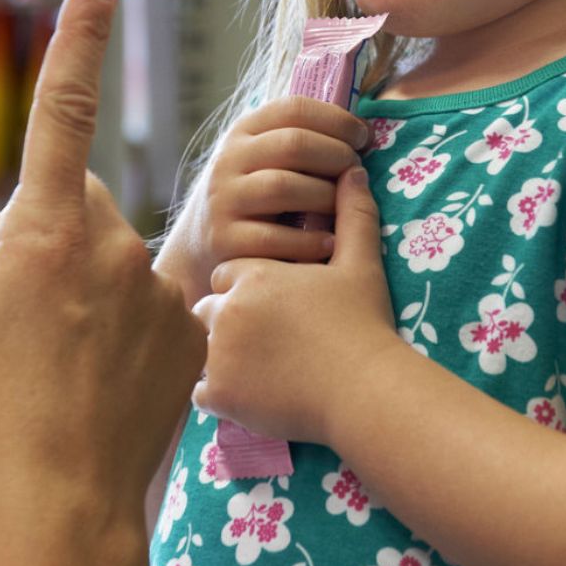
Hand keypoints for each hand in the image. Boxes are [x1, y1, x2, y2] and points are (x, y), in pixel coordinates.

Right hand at [0, 0, 205, 565]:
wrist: (62, 500)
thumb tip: (18, 225)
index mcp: (43, 228)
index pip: (64, 108)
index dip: (81, 36)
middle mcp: (109, 241)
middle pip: (77, 207)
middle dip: (53, 241)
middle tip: (26, 322)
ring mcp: (157, 285)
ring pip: (113, 262)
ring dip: (90, 295)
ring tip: (64, 370)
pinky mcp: (192, 325)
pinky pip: (150, 306)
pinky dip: (128, 334)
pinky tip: (106, 386)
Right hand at [157, 97, 368, 304]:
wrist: (202, 243)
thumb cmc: (255, 195)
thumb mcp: (265, 157)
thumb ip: (302, 140)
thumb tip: (364, 132)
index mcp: (244, 131)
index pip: (294, 108)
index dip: (337, 120)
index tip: (363, 138)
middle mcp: (229, 160)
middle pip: (294, 144)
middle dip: (337, 155)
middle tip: (357, 173)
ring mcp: (223, 199)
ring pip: (283, 187)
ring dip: (326, 196)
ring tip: (344, 207)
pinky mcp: (224, 240)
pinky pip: (273, 238)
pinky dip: (309, 241)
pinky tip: (329, 243)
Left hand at [192, 168, 404, 445]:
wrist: (364, 387)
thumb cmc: (364, 324)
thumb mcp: (361, 263)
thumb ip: (353, 214)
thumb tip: (353, 171)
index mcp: (253, 274)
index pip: (229, 274)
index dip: (250, 289)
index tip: (275, 305)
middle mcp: (226, 309)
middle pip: (209, 310)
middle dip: (229, 322)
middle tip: (266, 341)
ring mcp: (218, 354)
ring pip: (201, 350)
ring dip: (222, 357)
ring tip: (259, 368)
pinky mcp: (219, 394)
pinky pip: (200, 392)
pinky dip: (221, 394)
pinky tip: (251, 394)